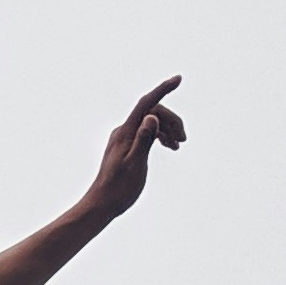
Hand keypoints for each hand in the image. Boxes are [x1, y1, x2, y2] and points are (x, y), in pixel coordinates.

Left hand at [83, 75, 186, 222]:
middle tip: (183, 139)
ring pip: (151, 123)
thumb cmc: (118, 189)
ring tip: (179, 144)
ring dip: (168, 129)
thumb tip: (152, 116)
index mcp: (125, 133)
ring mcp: (124, 139)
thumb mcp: (135, 165)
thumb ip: (144, 140)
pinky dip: (160, 136)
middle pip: (152, 113)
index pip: (146, 104)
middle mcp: (123, 132)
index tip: (178, 79)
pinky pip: (146, 133)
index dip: (163, 90)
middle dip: (171, 120)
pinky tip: (170, 147)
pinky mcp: (127, 147)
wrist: (101, 205)